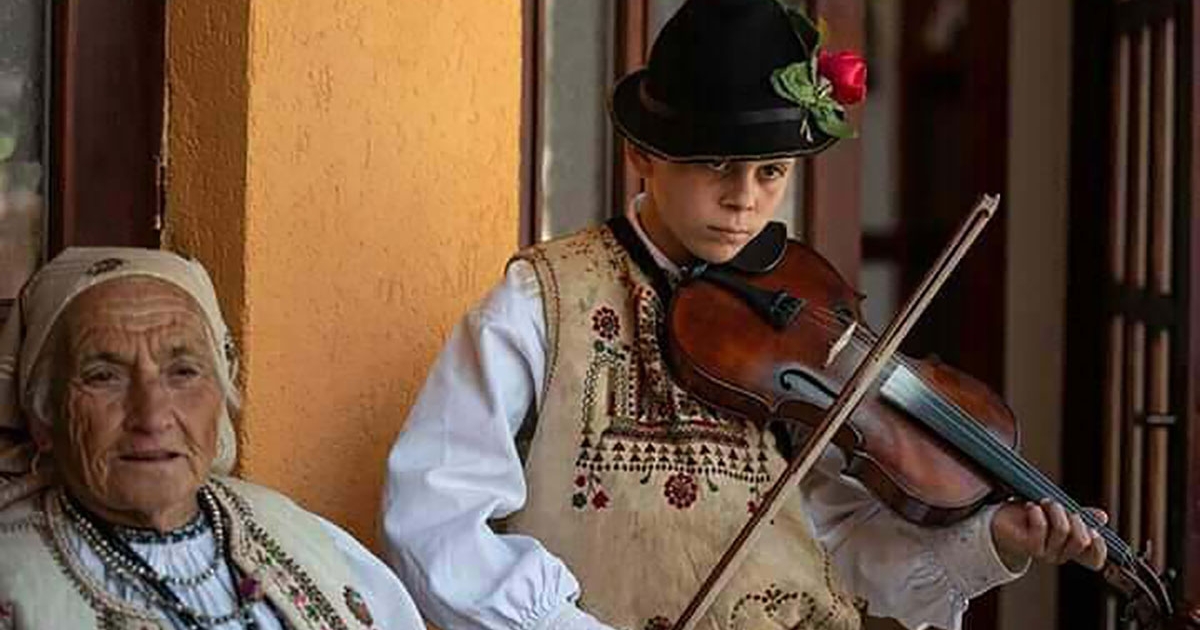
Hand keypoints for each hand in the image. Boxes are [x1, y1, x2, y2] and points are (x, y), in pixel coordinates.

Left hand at [990, 499, 1107, 570]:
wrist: (1000, 521)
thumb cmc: (1031, 516)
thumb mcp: (1058, 514)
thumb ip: (1081, 517)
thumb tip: (1102, 516)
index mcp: (1071, 549)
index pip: (1095, 560)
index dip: (1100, 547)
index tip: (1094, 529)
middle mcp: (1060, 555)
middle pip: (1082, 539)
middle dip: (1074, 516)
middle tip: (1058, 505)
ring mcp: (1045, 553)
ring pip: (1063, 530)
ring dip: (1055, 509)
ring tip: (1044, 502)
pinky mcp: (1029, 546)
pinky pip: (1041, 527)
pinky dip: (1037, 511)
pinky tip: (1030, 507)